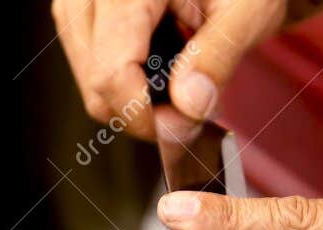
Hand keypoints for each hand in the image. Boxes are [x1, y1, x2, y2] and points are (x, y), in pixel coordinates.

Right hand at [53, 0, 287, 139]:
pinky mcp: (80, 22)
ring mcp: (77, 10)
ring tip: (181, 75)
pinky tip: (161, 64)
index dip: (147, 116)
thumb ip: (217, 56)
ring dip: (138, 100)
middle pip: (98, 89)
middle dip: (146, 112)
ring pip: (93, 91)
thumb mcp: (245, 11)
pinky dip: (129, 86)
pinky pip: (93, 78)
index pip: (111, 74)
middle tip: (194, 99)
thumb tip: (188, 107)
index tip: (187, 124)